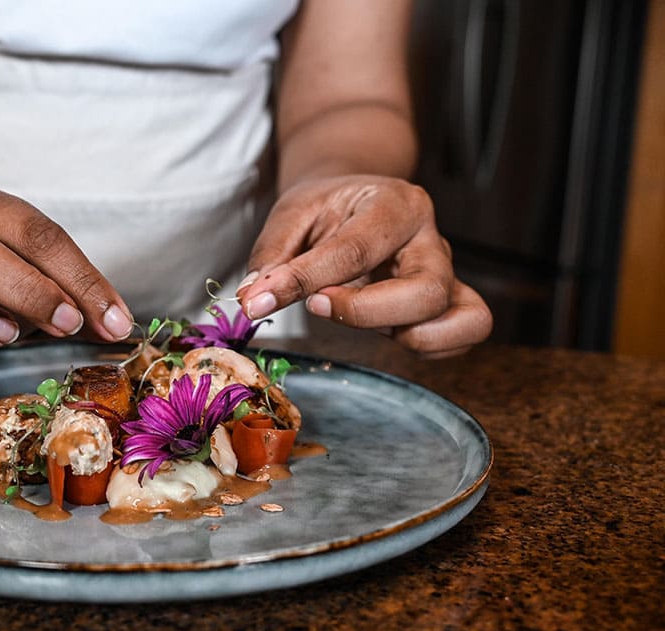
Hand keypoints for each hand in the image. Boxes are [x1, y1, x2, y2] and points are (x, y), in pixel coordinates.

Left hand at [237, 175, 491, 358]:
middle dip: (365, 313)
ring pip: (463, 318)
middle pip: (426, 292)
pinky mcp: (451, 302)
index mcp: (396, 204)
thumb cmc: (326, 207)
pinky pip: (462, 335)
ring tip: (359, 316)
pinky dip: (427, 346)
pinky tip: (384, 330)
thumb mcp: (291, 214)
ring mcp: (449, 273)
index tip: (260, 301)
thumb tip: (254, 299)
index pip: (355, 251)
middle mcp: (432, 239)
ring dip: (407, 334)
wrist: (355, 198)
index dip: (305, 281)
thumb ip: (272, 256)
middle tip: (317, 306)